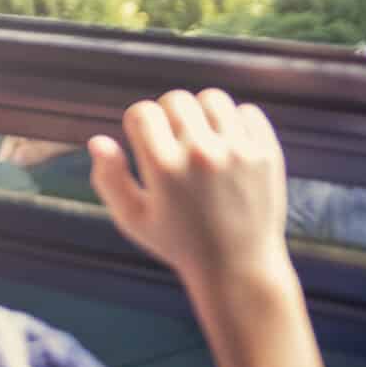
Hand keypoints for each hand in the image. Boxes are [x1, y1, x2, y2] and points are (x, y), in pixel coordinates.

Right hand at [89, 90, 292, 292]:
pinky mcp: (267, 154)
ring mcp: (239, 152)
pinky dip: (236, 123)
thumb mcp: (133, 219)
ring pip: (212, 99)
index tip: (145, 144)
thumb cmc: (178, 243)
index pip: (142, 112)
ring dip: (201, 114)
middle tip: (172, 142)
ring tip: (200, 137)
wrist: (239, 267)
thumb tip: (98, 140)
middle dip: (167, 116)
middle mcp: (201, 154)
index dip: (138, 125)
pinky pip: (248, 113)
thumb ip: (109, 178)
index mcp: (164, 168)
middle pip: (175, 99)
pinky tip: (227, 145)